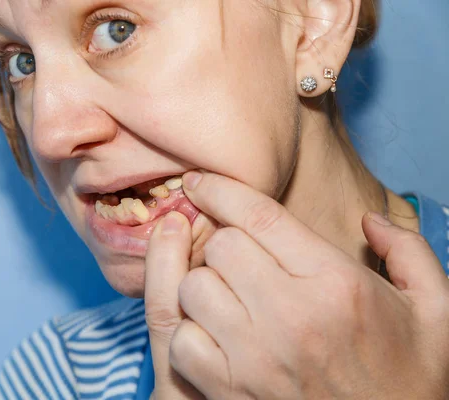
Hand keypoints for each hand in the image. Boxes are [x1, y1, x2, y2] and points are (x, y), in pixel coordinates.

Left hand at [147, 170, 448, 398]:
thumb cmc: (411, 379)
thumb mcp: (435, 311)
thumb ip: (408, 252)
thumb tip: (369, 219)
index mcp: (337, 283)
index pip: (259, 216)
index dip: (220, 190)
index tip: (198, 181)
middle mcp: (291, 316)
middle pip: (220, 246)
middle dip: (223, 242)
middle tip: (237, 256)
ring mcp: (256, 357)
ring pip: (193, 288)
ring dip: (204, 284)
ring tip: (227, 295)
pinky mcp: (231, 392)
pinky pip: (182, 341)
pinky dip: (190, 331)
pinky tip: (215, 334)